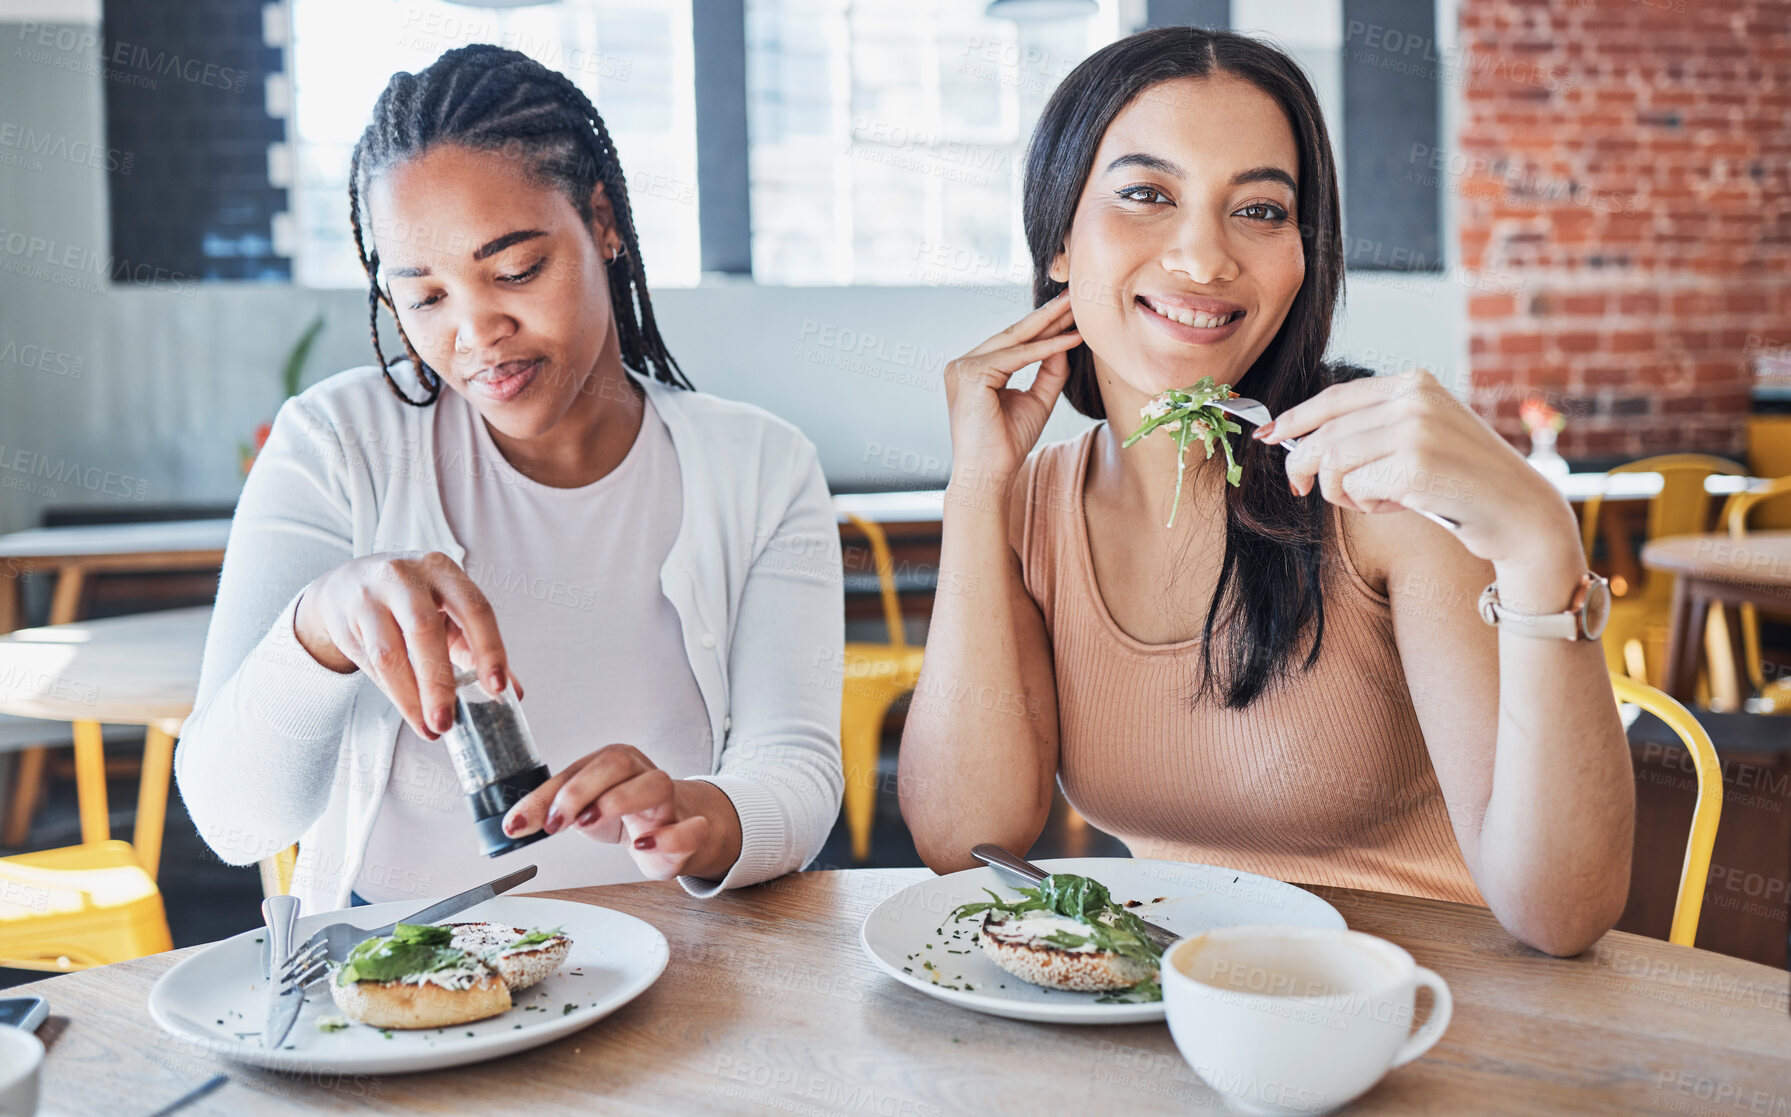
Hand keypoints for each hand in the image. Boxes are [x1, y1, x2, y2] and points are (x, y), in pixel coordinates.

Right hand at [293, 551, 518, 740]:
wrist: (346, 585)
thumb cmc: (411, 602)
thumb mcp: (447, 613)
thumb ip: (477, 650)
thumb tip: (513, 693)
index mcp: (444, 571)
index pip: (475, 609)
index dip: (489, 648)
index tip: (496, 688)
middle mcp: (406, 576)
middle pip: (425, 630)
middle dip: (439, 683)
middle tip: (447, 722)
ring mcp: (371, 594)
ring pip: (390, 653)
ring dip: (411, 698)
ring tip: (429, 727)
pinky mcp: (346, 618)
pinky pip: (370, 663)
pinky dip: (393, 692)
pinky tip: (409, 710)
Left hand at [501, 744, 741, 880]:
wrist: (672, 829)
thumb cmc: (623, 814)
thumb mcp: (581, 809)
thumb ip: (550, 811)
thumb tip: (513, 824)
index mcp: (612, 764)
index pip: (576, 768)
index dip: (545, 795)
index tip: (519, 823)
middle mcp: (640, 773)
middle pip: (616, 762)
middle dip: (580, 790)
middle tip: (556, 823)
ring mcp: (667, 801)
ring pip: (656, 784)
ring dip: (619, 801)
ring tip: (589, 824)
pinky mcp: (688, 829)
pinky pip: (691, 827)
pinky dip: (670, 836)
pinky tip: (643, 845)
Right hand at [943, 290, 1081, 485]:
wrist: (988, 476)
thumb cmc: (1007, 445)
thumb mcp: (1037, 401)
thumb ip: (1049, 371)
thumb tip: (1066, 342)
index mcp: (974, 370)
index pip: (1012, 343)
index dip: (1043, 327)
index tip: (1070, 313)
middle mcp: (962, 365)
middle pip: (1012, 335)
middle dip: (1046, 316)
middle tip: (1074, 296)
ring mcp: (962, 367)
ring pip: (1014, 341)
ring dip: (1048, 325)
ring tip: (1075, 310)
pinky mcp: (970, 374)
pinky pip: (1016, 356)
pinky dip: (1044, 349)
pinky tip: (1069, 340)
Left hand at [1257, 369, 1579, 568]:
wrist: (1520, 512)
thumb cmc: (1462, 483)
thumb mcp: (1421, 437)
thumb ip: (1373, 429)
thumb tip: (1299, 442)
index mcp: (1415, 383)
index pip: (1336, 396)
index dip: (1296, 418)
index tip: (1269, 435)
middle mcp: (1414, 398)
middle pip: (1326, 432)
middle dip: (1304, 465)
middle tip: (1300, 488)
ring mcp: (1415, 429)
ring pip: (1333, 461)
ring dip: (1340, 492)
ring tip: (1371, 500)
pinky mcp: (1415, 466)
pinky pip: (1354, 488)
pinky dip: (1365, 505)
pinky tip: (1397, 506)